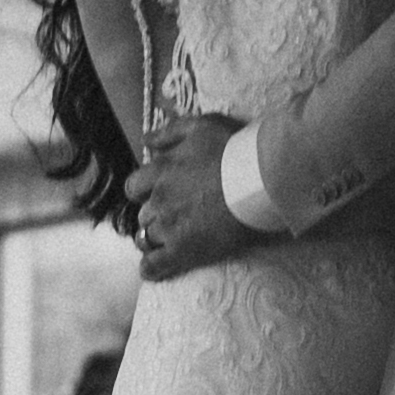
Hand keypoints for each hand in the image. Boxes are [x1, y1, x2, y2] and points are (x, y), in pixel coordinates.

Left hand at [134, 116, 250, 275]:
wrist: (260, 177)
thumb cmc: (235, 149)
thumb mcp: (202, 126)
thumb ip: (171, 132)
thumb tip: (147, 140)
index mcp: (161, 170)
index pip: (134, 187)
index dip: (144, 192)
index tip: (159, 193)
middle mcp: (160, 199)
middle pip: (143, 214)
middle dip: (155, 216)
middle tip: (176, 217)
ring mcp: (169, 226)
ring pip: (146, 239)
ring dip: (155, 239)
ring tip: (172, 240)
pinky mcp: (183, 250)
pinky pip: (154, 266)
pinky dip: (151, 268)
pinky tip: (155, 268)